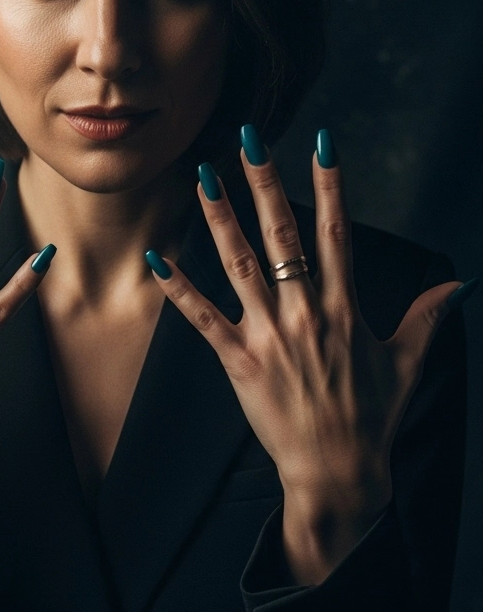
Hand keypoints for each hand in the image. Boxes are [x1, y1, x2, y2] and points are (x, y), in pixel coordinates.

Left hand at [146, 126, 468, 584]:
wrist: (339, 473)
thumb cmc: (371, 418)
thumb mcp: (406, 362)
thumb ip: (426, 316)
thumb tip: (460, 285)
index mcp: (345, 308)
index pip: (337, 233)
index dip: (330, 186)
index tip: (322, 144)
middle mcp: (306, 313)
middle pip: (282, 235)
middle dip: (264, 183)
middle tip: (247, 138)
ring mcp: (270, 337)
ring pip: (240, 265)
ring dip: (218, 218)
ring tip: (201, 177)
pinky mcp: (240, 363)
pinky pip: (204, 319)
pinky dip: (179, 289)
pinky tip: (158, 257)